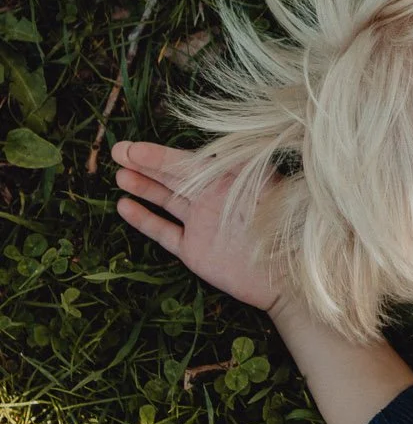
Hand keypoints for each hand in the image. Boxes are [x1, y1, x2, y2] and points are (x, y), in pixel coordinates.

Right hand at [113, 140, 279, 311]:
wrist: (284, 278)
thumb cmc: (280, 231)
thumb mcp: (268, 193)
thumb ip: (244, 169)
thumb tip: (223, 145)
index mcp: (229, 183)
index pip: (188, 163)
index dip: (159, 155)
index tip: (132, 148)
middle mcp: (212, 199)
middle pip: (173, 177)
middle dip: (145, 164)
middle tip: (116, 151)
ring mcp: (201, 224)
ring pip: (165, 200)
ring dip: (143, 187)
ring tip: (119, 175)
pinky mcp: (194, 250)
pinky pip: (164, 232)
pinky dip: (144, 219)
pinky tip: (124, 206)